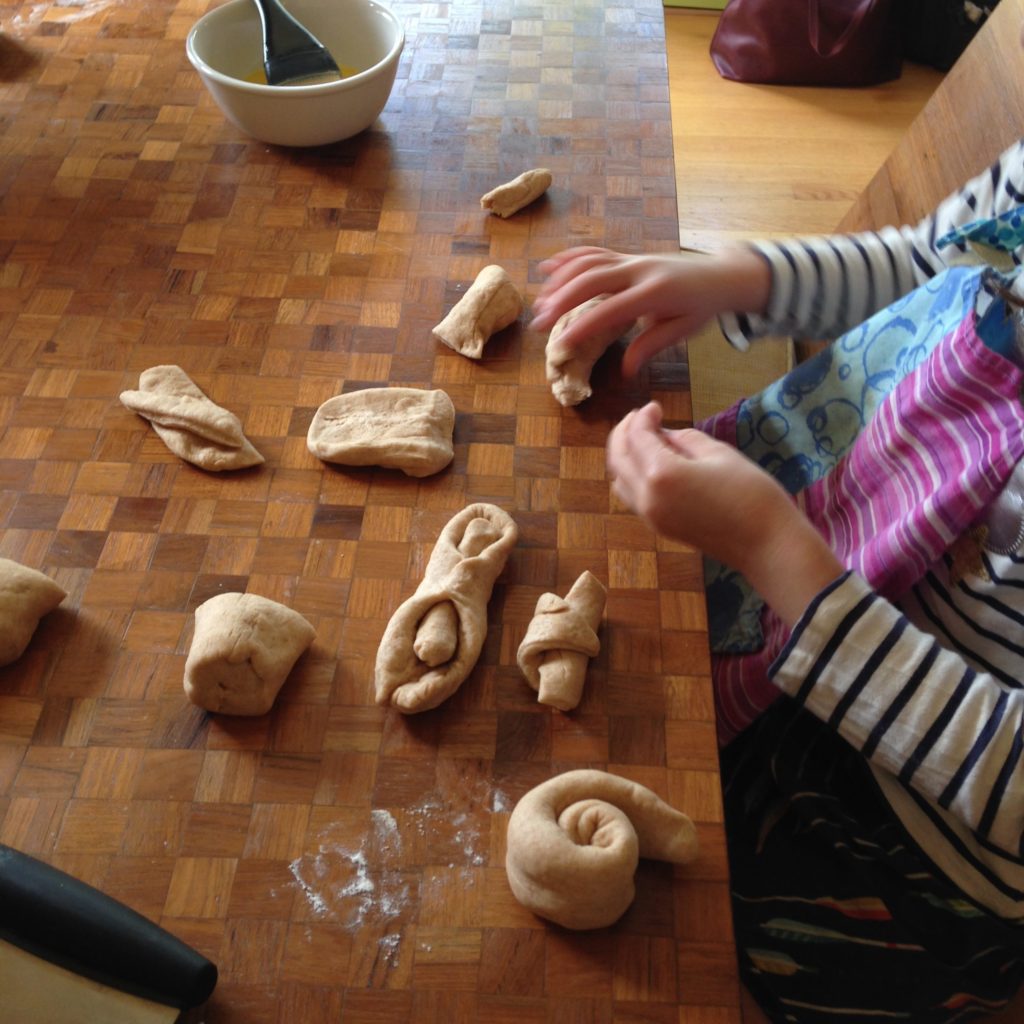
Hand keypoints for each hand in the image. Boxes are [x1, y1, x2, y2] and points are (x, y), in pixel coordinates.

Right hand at [530, 246, 770, 375]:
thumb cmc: (702, 307)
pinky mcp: (628, 256)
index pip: (610, 310)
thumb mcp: (681, 331)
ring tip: (540, 302)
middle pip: (590, 280)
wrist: (721, 274)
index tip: (560, 344)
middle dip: (561, 301)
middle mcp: (639, 270)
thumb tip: (625, 371)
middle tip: (538, 323)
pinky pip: (594, 253)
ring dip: (560, 281)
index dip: (582, 327)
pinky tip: (549, 268)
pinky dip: (569, 259)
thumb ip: (650, 346)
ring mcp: (632, 259)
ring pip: (588, 263)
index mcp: (654, 292)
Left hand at [607, 403, 841, 625]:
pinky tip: (650, 464)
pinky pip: (632, 497)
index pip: (637, 437)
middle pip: (617, 458)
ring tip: (642, 439)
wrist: (766, 543)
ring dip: (624, 455)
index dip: (643, 417)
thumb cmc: (751, 492)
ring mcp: (649, 516)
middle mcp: (646, 497)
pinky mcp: (658, 527)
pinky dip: (632, 476)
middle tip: (640, 417)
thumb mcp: (718, 453)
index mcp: (661, 473)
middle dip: (624, 433)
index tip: (656, 406)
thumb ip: (683, 439)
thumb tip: (662, 434)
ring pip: (619, 479)